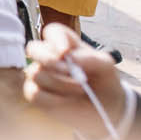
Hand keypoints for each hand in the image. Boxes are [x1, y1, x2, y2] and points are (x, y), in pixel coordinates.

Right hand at [23, 23, 127, 139]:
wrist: (107, 108)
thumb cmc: (104, 81)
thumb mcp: (105, 66)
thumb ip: (90, 58)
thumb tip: (70, 57)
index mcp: (66, 44)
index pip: (53, 32)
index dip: (56, 39)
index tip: (65, 52)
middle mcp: (49, 57)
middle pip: (34, 48)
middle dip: (48, 59)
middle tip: (67, 70)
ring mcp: (41, 76)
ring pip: (36, 73)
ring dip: (59, 83)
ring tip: (80, 90)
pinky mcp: (37, 95)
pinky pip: (33, 93)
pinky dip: (50, 99)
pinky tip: (66, 101)